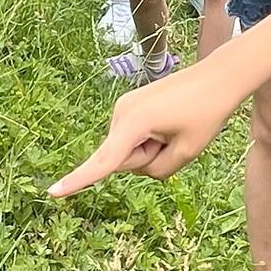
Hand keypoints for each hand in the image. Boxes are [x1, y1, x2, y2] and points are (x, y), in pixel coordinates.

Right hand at [48, 66, 241, 194]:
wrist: (218, 77)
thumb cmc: (206, 113)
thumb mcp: (186, 152)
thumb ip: (157, 170)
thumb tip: (138, 166)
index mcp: (133, 123)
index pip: (104, 161)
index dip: (77, 180)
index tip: (52, 193)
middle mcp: (121, 113)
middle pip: (124, 160)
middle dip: (149, 158)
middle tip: (176, 137)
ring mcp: (124, 108)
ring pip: (129, 150)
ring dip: (153, 147)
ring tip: (175, 127)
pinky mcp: (130, 107)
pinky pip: (134, 138)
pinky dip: (151, 138)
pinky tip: (170, 123)